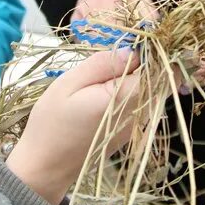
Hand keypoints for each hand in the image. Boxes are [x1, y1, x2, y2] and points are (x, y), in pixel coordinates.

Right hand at [6, 48, 144, 204]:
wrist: (45, 168)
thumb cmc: (51, 123)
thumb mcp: (69, 84)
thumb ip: (102, 65)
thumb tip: (131, 51)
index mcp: (123, 99)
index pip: (155, 67)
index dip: (151, 49)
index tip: (137, 36)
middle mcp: (137, 114)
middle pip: (160, 80)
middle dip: (151, 60)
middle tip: (127, 47)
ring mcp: (136, 126)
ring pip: (153, 91)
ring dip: (143, 74)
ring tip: (118, 63)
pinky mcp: (130, 132)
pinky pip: (143, 103)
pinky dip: (136, 89)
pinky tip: (114, 83)